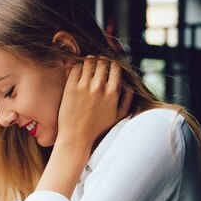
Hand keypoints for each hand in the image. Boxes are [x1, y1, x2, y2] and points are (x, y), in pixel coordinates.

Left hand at [35, 56, 132, 197]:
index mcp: (113, 92)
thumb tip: (130, 86)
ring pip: (88, 62)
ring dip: (89, 61)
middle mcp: (99, 87)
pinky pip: (75, 68)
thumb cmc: (98, 130)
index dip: (111, 64)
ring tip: (87, 64)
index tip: (107, 65)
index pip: (115, 68)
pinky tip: (77, 70)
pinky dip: (77, 66)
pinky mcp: (70, 88)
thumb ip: (127, 100)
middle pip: (102, 63)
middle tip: (96, 62)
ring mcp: (84, 87)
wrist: (76, 139)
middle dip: (100, 61)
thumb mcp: (118, 117)